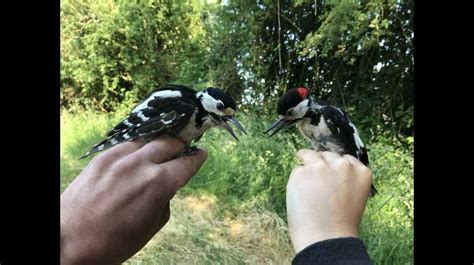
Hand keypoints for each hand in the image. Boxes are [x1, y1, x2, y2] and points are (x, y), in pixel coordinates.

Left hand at [60, 137, 206, 263]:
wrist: (70, 241)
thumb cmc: (114, 242)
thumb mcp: (152, 225)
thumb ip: (165, 198)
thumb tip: (167, 183)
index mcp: (158, 183)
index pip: (186, 163)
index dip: (197, 158)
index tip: (201, 153)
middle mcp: (141, 164)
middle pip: (169, 143)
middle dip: (180, 146)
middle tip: (184, 148)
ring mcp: (119, 158)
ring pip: (148, 140)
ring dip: (159, 144)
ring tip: (162, 150)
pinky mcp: (102, 157)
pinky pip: (127, 145)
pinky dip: (137, 148)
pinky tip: (138, 156)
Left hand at [286, 149, 371, 252]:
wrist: (326, 238)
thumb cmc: (339, 225)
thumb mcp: (353, 198)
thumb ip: (345, 181)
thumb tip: (327, 168)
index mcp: (361, 172)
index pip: (345, 159)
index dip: (335, 168)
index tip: (330, 178)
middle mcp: (343, 165)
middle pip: (327, 155)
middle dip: (321, 166)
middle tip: (317, 186)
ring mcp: (322, 167)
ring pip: (310, 156)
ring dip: (306, 165)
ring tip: (306, 186)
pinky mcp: (303, 172)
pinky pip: (297, 170)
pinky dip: (296, 181)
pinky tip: (300, 197)